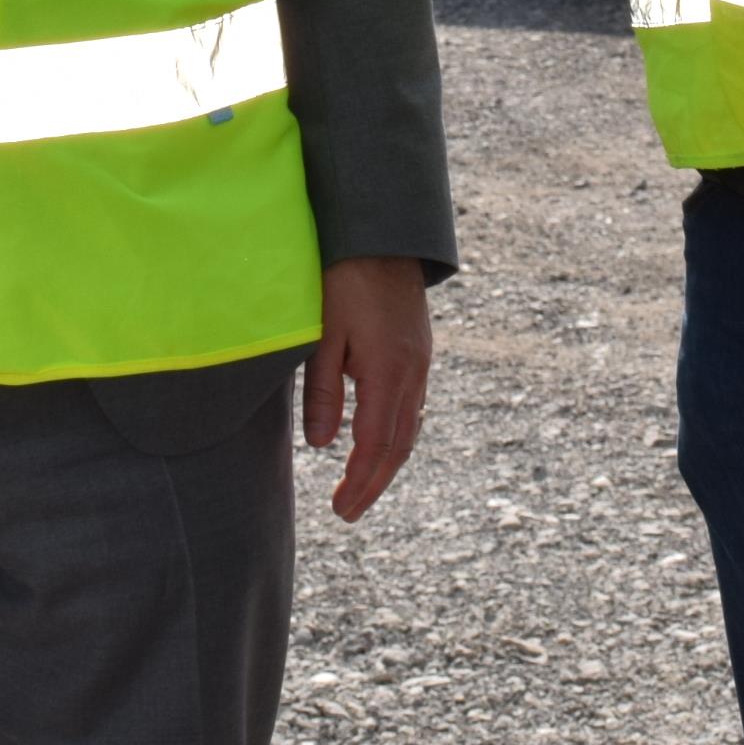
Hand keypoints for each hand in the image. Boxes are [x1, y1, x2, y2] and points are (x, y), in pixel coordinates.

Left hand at [305, 257, 432, 522]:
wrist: (382, 233)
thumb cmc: (343, 279)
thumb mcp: (323, 335)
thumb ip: (323, 391)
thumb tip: (322, 446)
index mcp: (388, 372)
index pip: (376, 445)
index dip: (360, 482)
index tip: (341, 510)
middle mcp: (413, 372)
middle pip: (399, 444)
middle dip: (374, 482)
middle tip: (348, 511)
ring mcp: (420, 361)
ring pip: (409, 426)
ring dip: (387, 461)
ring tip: (361, 485)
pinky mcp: (419, 350)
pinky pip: (412, 404)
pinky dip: (396, 433)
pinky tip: (378, 439)